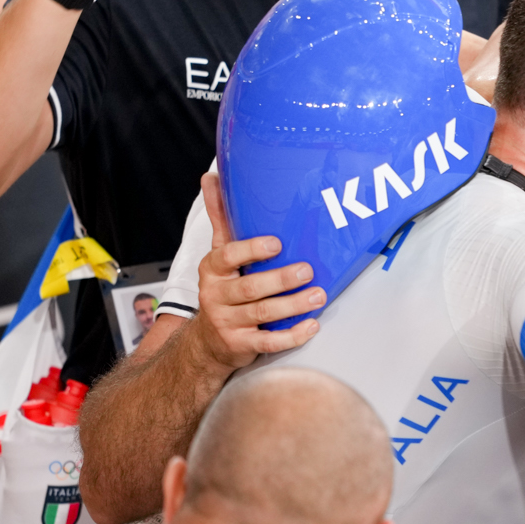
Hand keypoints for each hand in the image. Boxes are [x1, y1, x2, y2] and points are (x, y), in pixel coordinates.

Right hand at [188, 173, 322, 371]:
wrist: (207, 341)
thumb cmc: (222, 288)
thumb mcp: (218, 254)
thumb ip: (221, 219)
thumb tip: (212, 177)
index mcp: (212, 270)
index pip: (227, 256)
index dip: (251, 250)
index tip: (276, 243)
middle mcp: (216, 296)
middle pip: (250, 288)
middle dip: (280, 280)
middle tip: (307, 270)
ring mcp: (228, 323)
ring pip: (262, 314)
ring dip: (293, 305)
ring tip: (318, 295)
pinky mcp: (241, 346)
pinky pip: (268, 343)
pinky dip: (291, 335)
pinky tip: (311, 325)